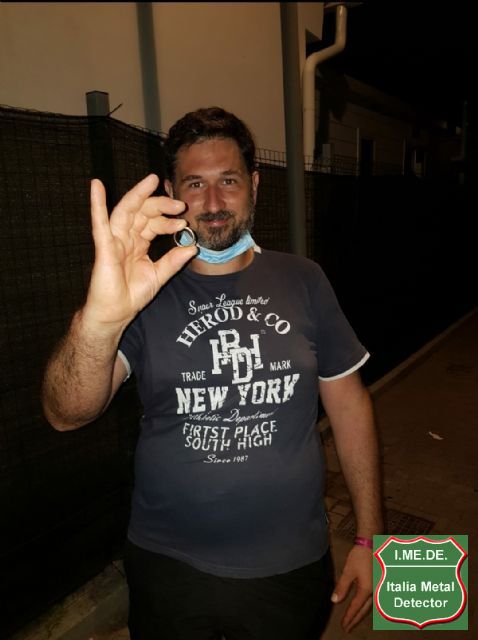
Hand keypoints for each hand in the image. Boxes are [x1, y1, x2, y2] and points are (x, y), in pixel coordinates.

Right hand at [85, 174, 196, 327]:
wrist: (116, 313)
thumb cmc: (132, 295)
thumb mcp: (159, 275)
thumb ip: (174, 260)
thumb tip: (193, 247)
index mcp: (138, 243)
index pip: (154, 223)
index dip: (168, 221)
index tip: (184, 222)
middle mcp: (126, 238)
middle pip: (142, 213)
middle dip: (160, 205)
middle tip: (179, 204)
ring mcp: (113, 240)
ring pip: (125, 211)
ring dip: (138, 195)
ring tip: (151, 181)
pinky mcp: (103, 247)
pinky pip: (99, 223)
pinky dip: (97, 204)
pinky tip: (96, 186)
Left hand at [331, 544, 372, 632]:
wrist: (374, 543)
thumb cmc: (361, 556)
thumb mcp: (348, 571)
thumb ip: (342, 587)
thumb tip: (335, 601)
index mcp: (366, 590)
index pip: (355, 608)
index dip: (348, 618)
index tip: (343, 626)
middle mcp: (375, 593)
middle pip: (364, 611)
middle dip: (355, 619)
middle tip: (347, 628)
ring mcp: (379, 589)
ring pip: (370, 607)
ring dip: (361, 614)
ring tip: (353, 620)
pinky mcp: (380, 584)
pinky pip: (374, 600)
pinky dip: (367, 606)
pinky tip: (363, 607)